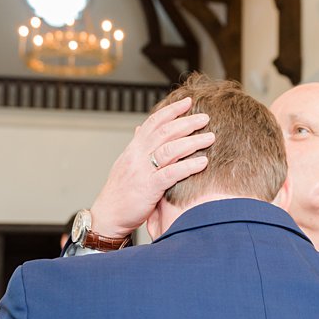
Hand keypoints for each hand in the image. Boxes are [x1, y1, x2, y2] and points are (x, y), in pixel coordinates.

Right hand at [88, 97, 213, 237]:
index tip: (187, 102)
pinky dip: (188, 166)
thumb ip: (137, 146)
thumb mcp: (126, 164)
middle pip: (165, 132)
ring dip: (192, 142)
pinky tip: (203, 162)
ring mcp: (142, 171)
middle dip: (187, 122)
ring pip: (169, 149)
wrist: (108, 216)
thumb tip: (141, 128)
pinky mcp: (148, 188)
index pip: (153, 122)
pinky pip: (171, 173)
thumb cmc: (120, 192)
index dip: (171, 110)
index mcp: (133, 149)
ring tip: (210, 137)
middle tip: (205, 118)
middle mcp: (137, 156)